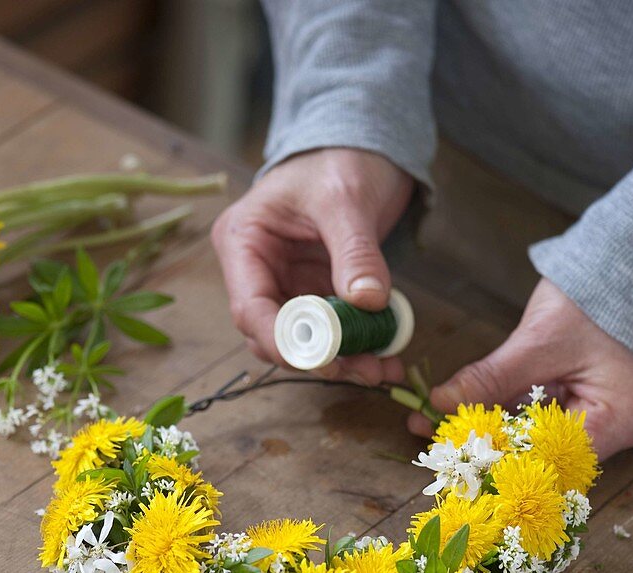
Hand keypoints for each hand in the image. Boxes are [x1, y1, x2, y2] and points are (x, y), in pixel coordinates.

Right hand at [211, 148, 412, 384]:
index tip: (322, 360)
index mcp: (244, 241)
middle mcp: (258, 269)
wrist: (363, 143)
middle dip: (318, 357)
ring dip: (342, 359)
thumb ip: (355, 252)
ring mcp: (287, 284)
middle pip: (274, 334)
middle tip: (364, 369)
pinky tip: (387, 356)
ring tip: (382, 368)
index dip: (281, 341)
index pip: (249, 306)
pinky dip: (358, 346)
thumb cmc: (340, 156)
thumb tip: (367, 302)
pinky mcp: (315, 292)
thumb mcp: (347, 199)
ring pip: (304, 341)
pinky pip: (332, 331)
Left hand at [409, 279, 632, 458]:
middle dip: (494, 444)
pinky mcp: (601, 407)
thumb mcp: (539, 340)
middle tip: (442, 437)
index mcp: (624, 418)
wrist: (632, 266)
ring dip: (500, 431)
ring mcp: (616, 420)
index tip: (455, 450)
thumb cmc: (598, 297)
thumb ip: (491, 377)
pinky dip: (517, 417)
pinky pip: (552, 422)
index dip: (501, 456)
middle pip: (549, 453)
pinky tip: (476, 413)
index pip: (553, 456)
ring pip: (545, 439)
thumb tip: (441, 402)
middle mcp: (627, 430)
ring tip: (449, 424)